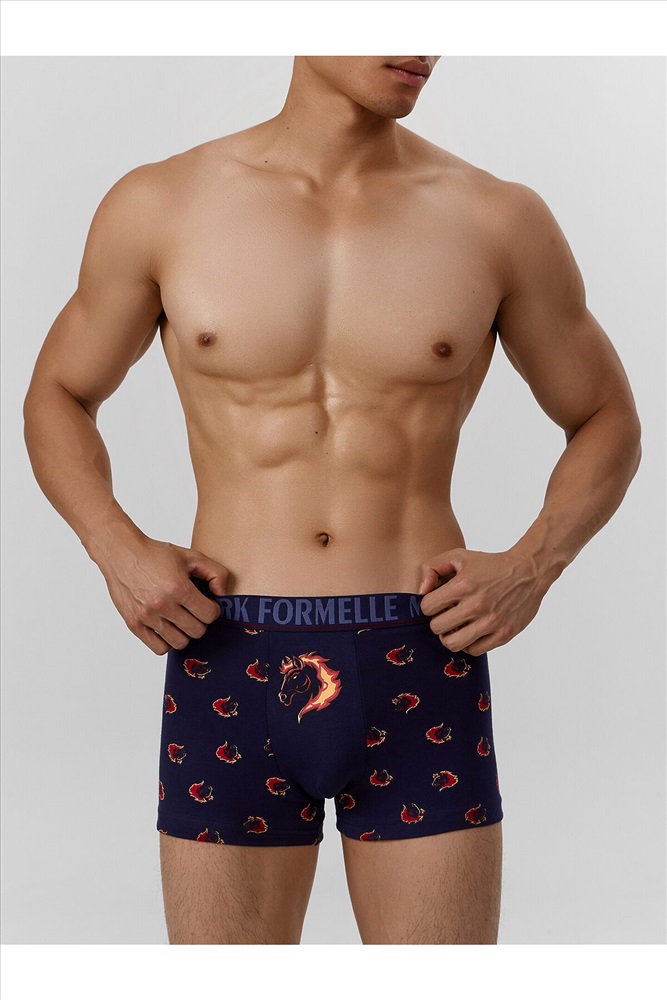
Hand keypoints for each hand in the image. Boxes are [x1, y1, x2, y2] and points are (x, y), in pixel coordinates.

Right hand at [98, 536, 228, 654]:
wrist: (122, 554)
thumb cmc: (155, 555)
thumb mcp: (191, 556)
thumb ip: (216, 573)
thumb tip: (222, 594)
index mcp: (178, 587)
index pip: (209, 615)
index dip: (213, 609)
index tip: (207, 604)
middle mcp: (162, 604)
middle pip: (197, 631)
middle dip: (200, 621)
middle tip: (194, 611)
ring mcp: (147, 616)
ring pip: (180, 642)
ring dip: (185, 632)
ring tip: (181, 619)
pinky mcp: (133, 624)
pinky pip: (159, 648)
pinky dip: (167, 641)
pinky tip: (167, 627)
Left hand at [417, 547, 544, 655]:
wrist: (529, 571)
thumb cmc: (490, 564)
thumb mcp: (459, 556)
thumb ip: (432, 568)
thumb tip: (420, 592)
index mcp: (464, 585)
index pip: (427, 608)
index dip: (429, 606)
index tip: (438, 603)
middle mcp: (477, 605)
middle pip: (437, 628)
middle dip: (438, 621)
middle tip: (447, 615)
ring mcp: (492, 621)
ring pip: (453, 644)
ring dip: (451, 636)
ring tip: (457, 626)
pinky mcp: (504, 634)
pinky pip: (474, 650)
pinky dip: (469, 643)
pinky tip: (473, 631)